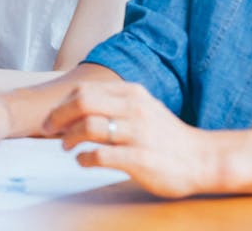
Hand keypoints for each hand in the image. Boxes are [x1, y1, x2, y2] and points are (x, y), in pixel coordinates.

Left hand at [42, 81, 216, 197]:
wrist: (203, 159)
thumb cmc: (166, 136)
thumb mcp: (142, 107)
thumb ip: (113, 102)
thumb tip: (73, 105)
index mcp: (132, 93)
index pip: (84, 89)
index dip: (61, 104)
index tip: (52, 118)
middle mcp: (134, 108)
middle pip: (81, 102)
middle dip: (57, 116)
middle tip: (49, 131)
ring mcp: (138, 133)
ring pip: (88, 126)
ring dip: (69, 138)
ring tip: (67, 147)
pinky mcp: (140, 159)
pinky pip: (101, 155)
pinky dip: (85, 159)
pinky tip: (83, 161)